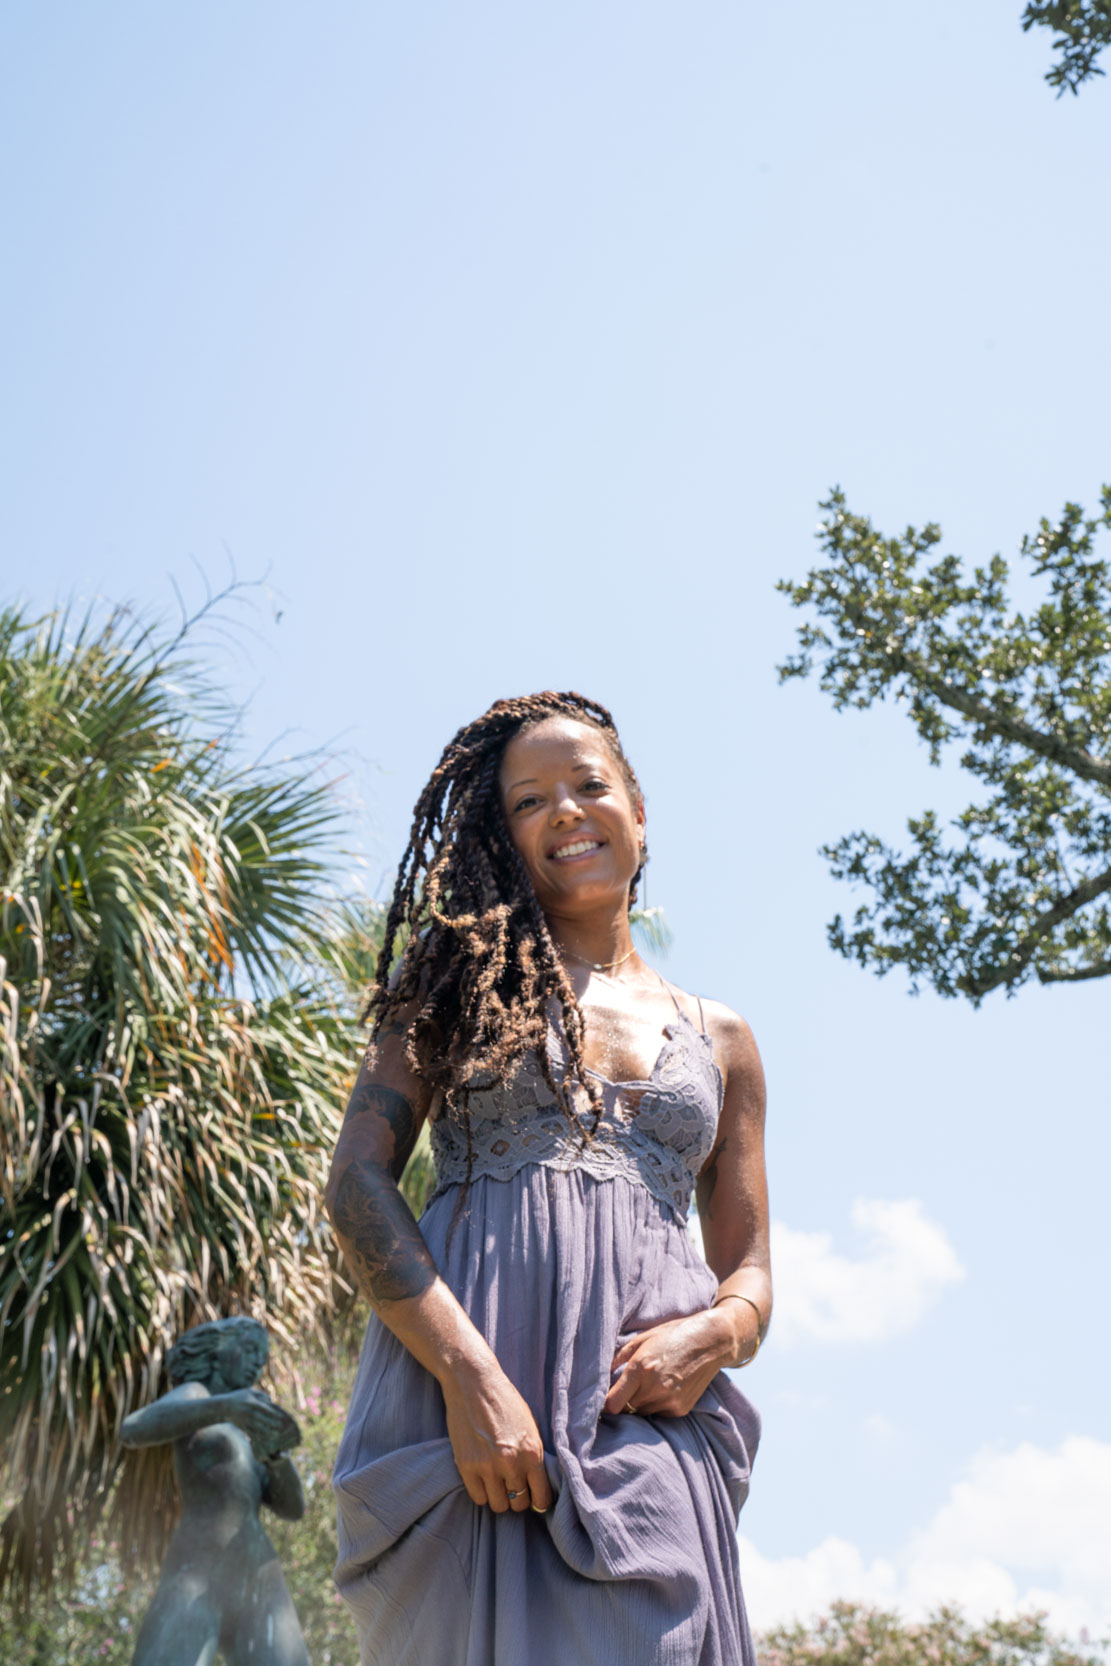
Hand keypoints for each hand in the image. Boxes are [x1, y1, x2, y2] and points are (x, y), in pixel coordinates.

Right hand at [226, 1388, 300, 1457]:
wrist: (222, 1407)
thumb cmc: (238, 1397)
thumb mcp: (249, 1392)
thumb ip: (261, 1395)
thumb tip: (271, 1401)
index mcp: (252, 1403)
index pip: (265, 1409)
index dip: (274, 1414)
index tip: (282, 1417)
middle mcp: (249, 1412)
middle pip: (263, 1420)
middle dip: (272, 1424)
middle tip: (282, 1428)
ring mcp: (245, 1420)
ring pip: (257, 1428)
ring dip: (267, 1432)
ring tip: (275, 1435)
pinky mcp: (242, 1426)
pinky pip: (251, 1432)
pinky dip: (258, 1436)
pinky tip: (264, 1439)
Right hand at [441, 1365, 552, 1514]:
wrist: (475, 1383)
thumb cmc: (505, 1402)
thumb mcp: (531, 1427)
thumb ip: (534, 1457)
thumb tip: (538, 1485)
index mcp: (532, 1453)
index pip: (541, 1497)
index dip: (539, 1501)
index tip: (534, 1499)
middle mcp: (511, 1464)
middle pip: (518, 1504)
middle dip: (518, 1498)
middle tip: (513, 1486)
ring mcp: (487, 1466)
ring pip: (498, 1506)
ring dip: (499, 1497)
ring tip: (498, 1482)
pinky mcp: (466, 1466)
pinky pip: (478, 1498)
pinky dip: (482, 1493)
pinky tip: (484, 1479)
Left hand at [603, 1310, 734, 1418]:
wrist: (711, 1341)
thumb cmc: (673, 1334)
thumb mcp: (642, 1338)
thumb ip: (618, 1357)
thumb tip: (598, 1374)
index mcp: (640, 1368)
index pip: (612, 1404)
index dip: (604, 1405)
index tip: (603, 1400)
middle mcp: (654, 1388)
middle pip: (625, 1409)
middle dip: (623, 1401)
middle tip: (626, 1388)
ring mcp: (669, 1400)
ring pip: (642, 1412)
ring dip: (640, 1403)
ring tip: (649, 1384)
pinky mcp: (680, 1409)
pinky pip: (659, 1413)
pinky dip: (656, 1404)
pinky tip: (664, 1387)